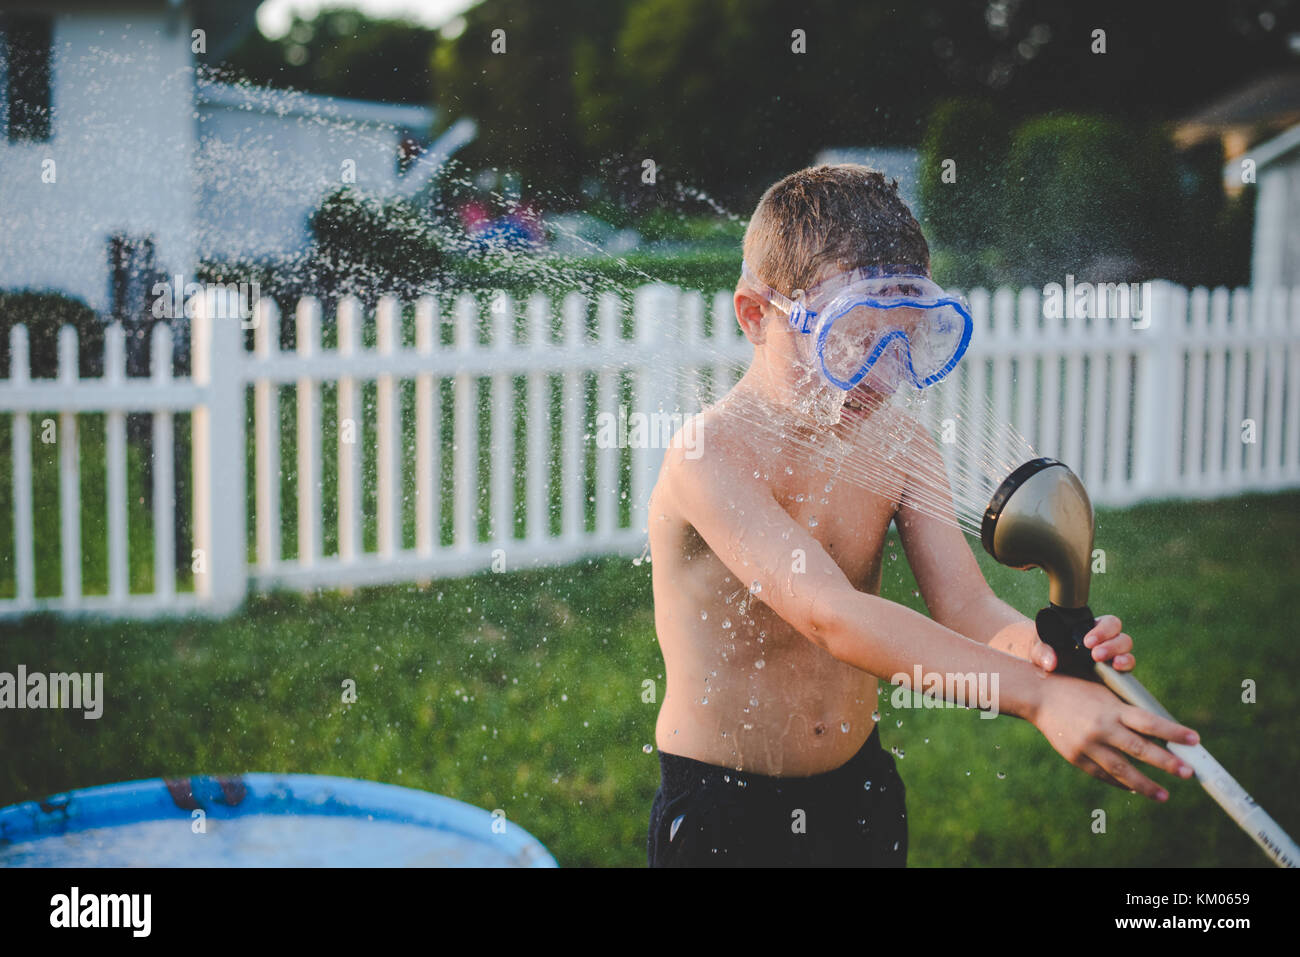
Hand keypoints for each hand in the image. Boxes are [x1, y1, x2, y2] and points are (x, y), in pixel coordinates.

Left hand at [1029, 614, 1133, 672]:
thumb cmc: (1044, 652)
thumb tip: (1050, 663)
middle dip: (1111, 644)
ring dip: (1121, 655)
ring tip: (1110, 664)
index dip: (1102, 630)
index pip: (1108, 623)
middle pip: (1120, 636)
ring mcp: (1111, 656)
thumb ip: (1042, 652)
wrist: (1047, 670)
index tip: (1087, 642)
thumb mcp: (1039, 649)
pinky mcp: (1113, 672)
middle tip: (1095, 655)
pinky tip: (1118, 670)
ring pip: (1126, 650)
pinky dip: (1126, 667)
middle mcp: (1105, 640)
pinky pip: (1127, 667)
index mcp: (1091, 628)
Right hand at [1031, 673, 1199, 800]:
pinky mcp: (1076, 757)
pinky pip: (1103, 774)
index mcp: (1112, 708)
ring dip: (1146, 785)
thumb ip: (1128, 713)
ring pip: (1122, 770)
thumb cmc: (1079, 691)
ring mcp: (1088, 745)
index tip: (1195, 739)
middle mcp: (1102, 728)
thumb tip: (1161, 734)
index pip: (1149, 722)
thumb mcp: (1106, 695)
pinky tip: (1134, 788)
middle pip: (1140, 749)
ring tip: (1164, 795)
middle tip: (1189, 772)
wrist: (1039, 696)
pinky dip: (1120, 782)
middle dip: (1167, 763)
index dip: (1173, 732)